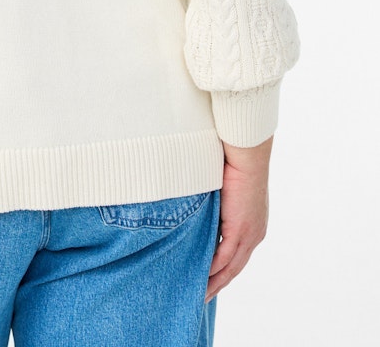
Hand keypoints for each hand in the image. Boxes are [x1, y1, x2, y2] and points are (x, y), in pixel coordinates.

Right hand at [205, 136, 271, 302]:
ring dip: (215, 282)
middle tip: (202, 298)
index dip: (224, 270)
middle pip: (235, 267)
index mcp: (254, 226)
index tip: (211, 281)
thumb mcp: (226, 192)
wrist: (246, 156)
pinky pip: (224, 257)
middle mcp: (255, 234)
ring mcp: (249, 235)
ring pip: (231, 267)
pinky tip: (201, 278)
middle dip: (219, 284)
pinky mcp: (240, 231)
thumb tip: (200, 210)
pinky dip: (212, 270)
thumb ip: (217, 207)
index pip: (238, 255)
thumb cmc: (234, 166)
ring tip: (199, 295)